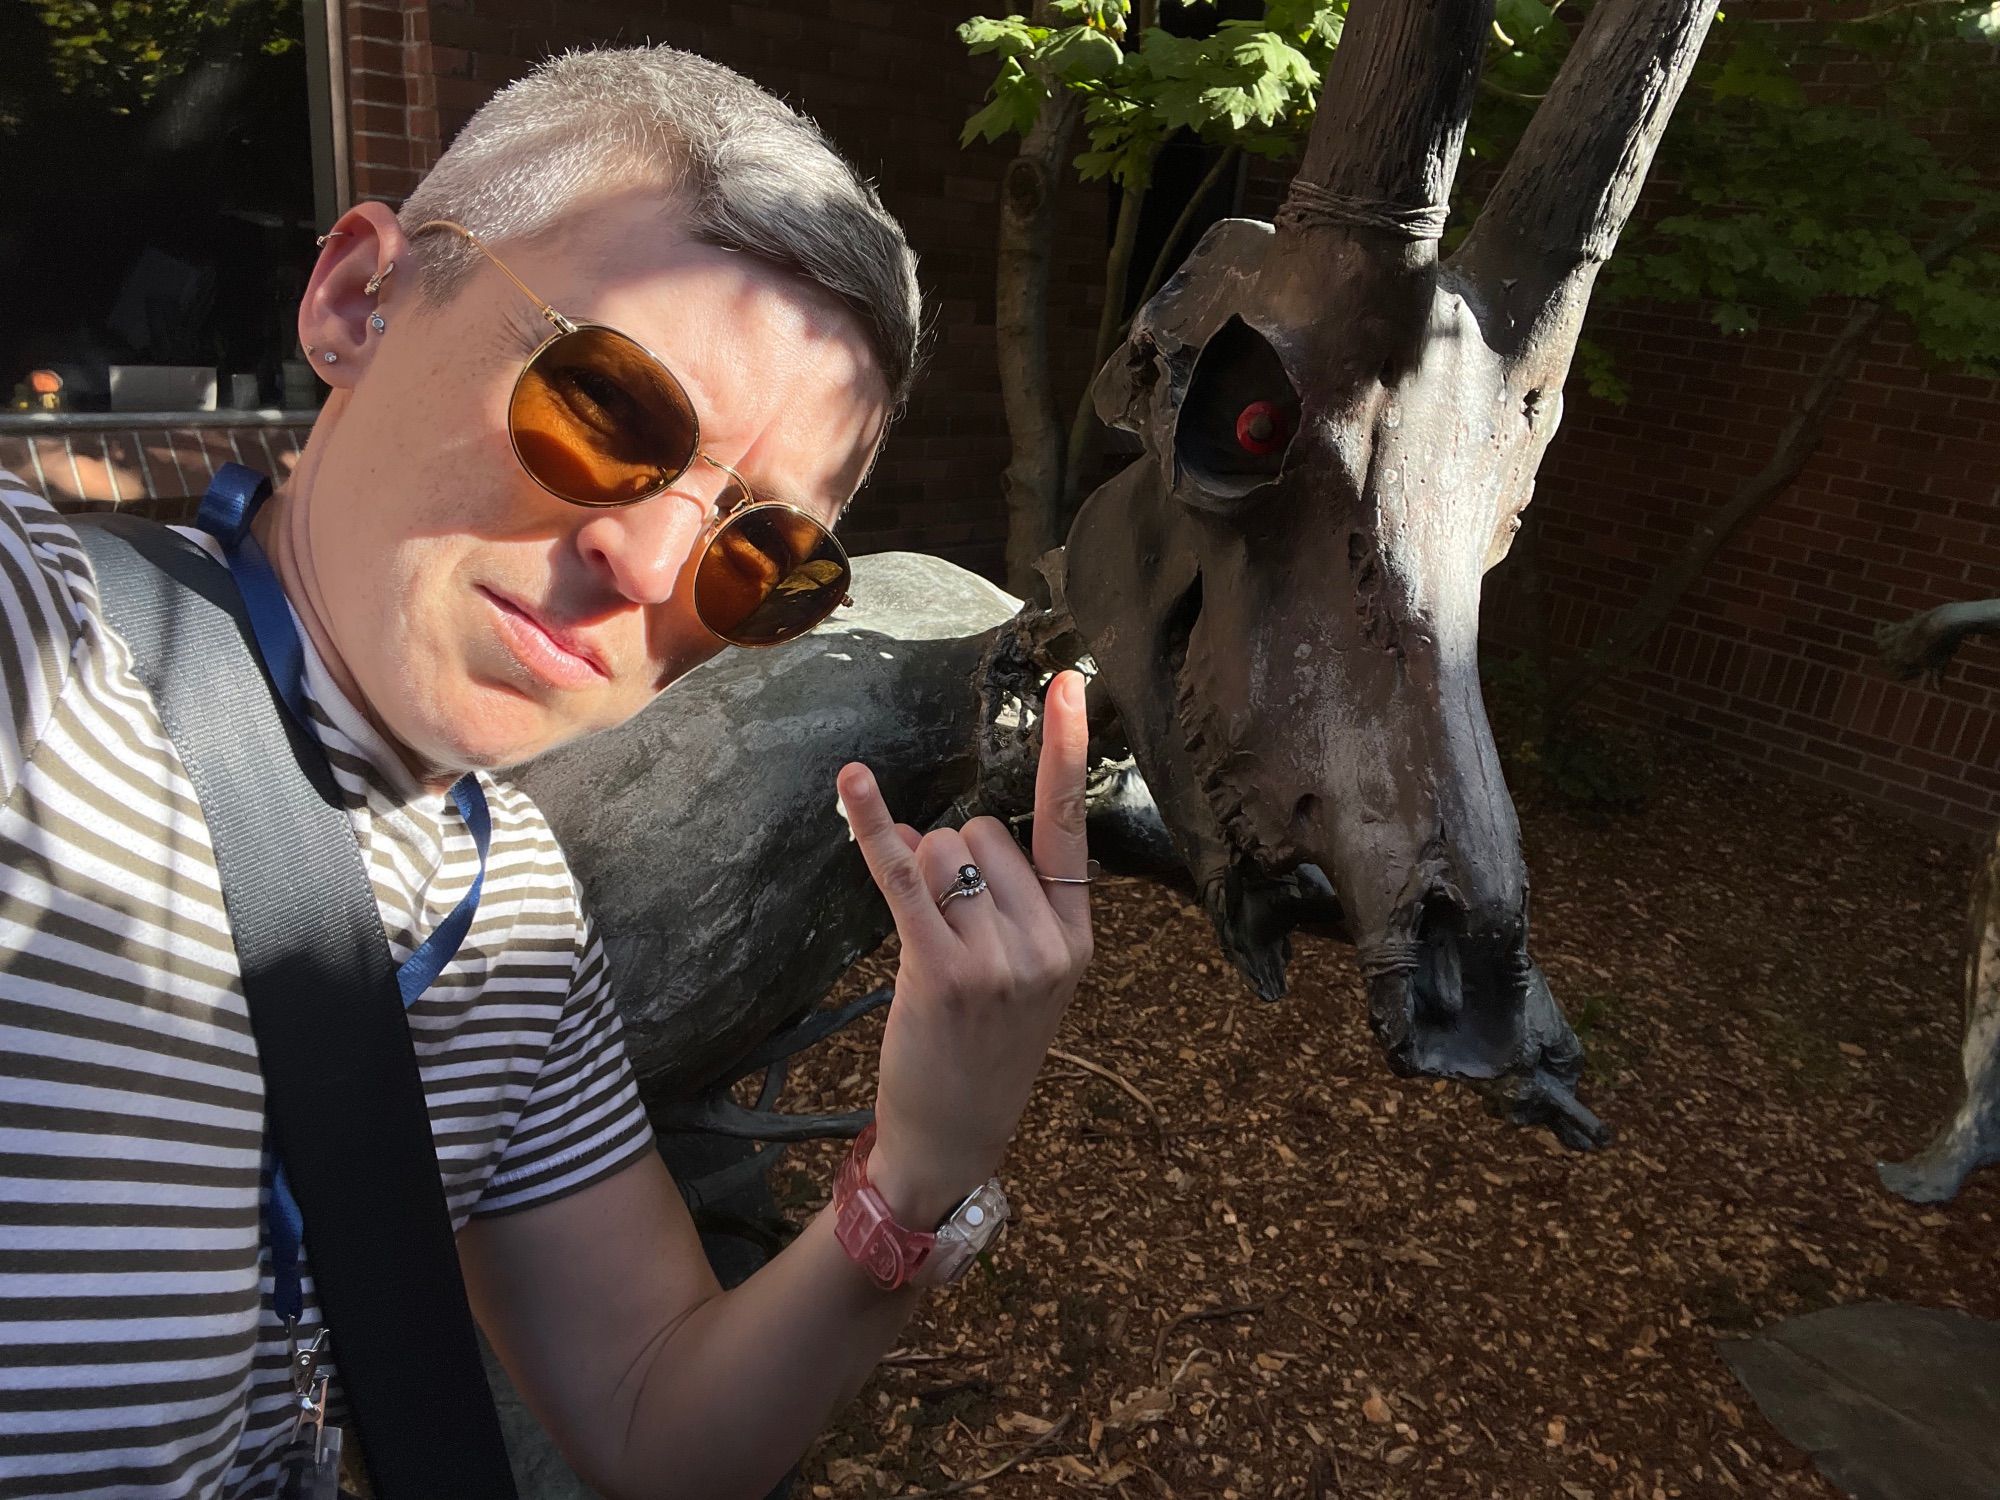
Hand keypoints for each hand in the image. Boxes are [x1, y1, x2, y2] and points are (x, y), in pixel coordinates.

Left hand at [836, 669, 1094, 1227]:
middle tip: (950, 931)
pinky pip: (902, 877)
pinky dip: (872, 827)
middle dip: (952, 859)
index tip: (1073, 681)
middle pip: (982, 830)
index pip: (1072, 824)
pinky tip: (851, 784)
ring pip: (941, 853)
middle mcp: (1047, 940)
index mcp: (1077, 936)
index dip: (1068, 748)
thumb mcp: (1029, 981)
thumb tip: (950, 832)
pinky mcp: (939, 969)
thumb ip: (1013, 905)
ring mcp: (997, 958)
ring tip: (928, 946)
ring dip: (918, 878)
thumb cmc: (985, 1052)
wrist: (955, 1139)